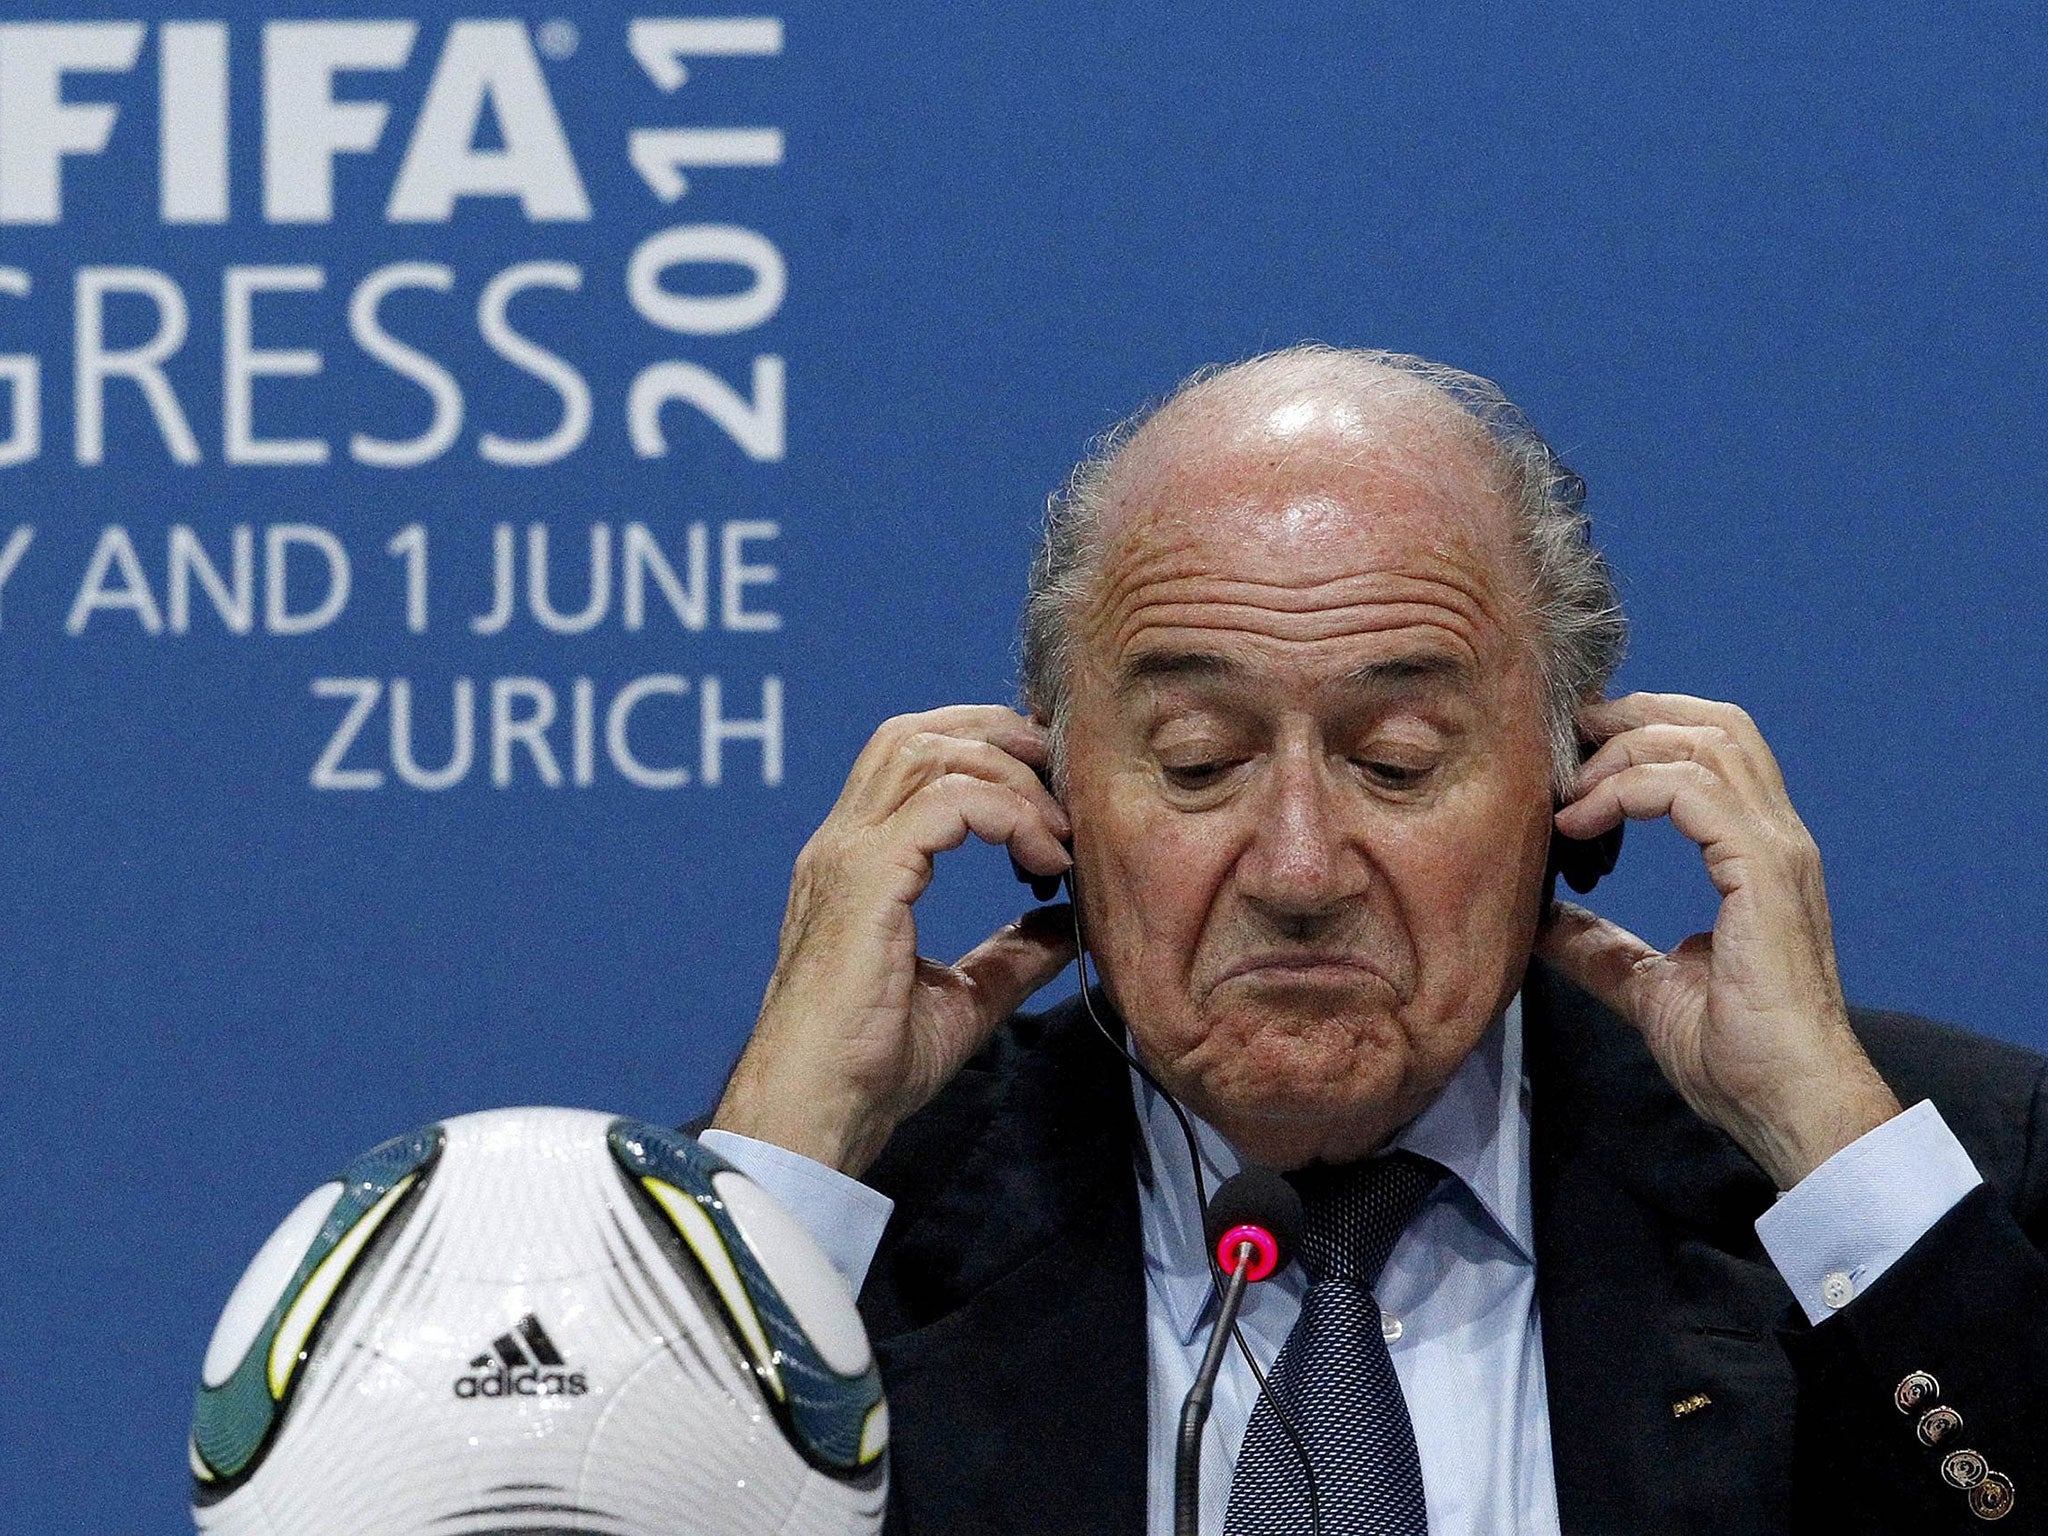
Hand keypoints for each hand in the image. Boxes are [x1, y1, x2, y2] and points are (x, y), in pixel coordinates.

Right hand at [712, 706, 1075, 1177]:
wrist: (817, 1114)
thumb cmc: (872, 1069)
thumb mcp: (964, 997)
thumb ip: (1013, 954)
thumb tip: (1069, 926)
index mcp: (856, 863)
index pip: (912, 757)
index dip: (988, 751)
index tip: (1052, 795)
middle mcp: (842, 844)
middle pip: (917, 733)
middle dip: (1001, 736)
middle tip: (1064, 784)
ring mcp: (846, 856)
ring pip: (929, 752)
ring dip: (1010, 775)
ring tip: (1058, 831)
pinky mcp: (864, 879)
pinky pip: (947, 804)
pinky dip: (1007, 814)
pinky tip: (1043, 860)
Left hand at [1534, 693, 1900, 1188]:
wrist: (1785, 1105)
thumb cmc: (1735, 1056)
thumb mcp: (1648, 986)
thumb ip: (1600, 947)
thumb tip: (1543, 921)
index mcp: (1759, 855)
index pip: (1715, 750)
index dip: (1643, 733)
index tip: (1572, 760)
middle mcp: (1777, 839)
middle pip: (1716, 725)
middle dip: (1632, 716)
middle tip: (1565, 743)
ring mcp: (1777, 850)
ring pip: (1704, 743)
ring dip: (1621, 753)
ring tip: (1567, 793)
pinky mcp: (1764, 871)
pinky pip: (1693, 791)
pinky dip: (1628, 790)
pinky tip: (1581, 823)